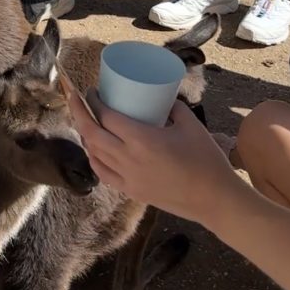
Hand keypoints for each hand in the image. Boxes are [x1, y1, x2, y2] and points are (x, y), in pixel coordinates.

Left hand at [69, 87, 244, 224]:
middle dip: (78, 112)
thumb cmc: (206, 159)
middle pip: (91, 133)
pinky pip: (102, 173)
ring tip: (86, 120)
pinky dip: (94, 158)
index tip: (91, 90)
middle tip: (75, 97)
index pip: (106, 116)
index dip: (93, 101)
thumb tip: (161, 96)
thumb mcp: (190, 124)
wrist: (214, 199)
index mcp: (142, 139)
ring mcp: (127, 177)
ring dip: (85, 134)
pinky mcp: (130, 191)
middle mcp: (128, 158)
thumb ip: (173, 107)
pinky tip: (94, 150)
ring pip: (94, 153)